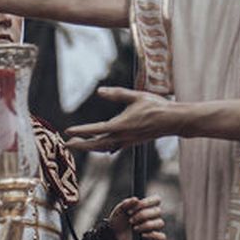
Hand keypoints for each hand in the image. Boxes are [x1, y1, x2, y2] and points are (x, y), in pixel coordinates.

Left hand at [64, 87, 179, 152]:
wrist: (173, 121)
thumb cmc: (156, 106)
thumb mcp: (136, 96)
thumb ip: (116, 94)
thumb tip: (99, 91)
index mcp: (122, 125)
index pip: (96, 130)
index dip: (81, 131)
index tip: (68, 132)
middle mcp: (123, 136)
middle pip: (96, 144)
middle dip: (81, 145)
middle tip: (66, 144)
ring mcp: (127, 141)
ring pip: (104, 148)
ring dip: (90, 147)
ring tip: (78, 144)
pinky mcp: (132, 142)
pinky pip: (113, 147)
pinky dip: (102, 147)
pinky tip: (99, 145)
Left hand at [107, 196, 166, 239]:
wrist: (114, 238)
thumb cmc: (118, 222)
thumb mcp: (119, 211)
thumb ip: (126, 204)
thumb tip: (136, 199)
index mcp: (146, 207)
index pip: (156, 200)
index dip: (146, 203)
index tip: (131, 210)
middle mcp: (153, 217)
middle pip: (158, 211)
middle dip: (142, 215)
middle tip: (130, 221)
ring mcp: (154, 228)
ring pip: (160, 223)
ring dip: (146, 225)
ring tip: (134, 229)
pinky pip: (161, 237)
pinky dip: (152, 236)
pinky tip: (142, 236)